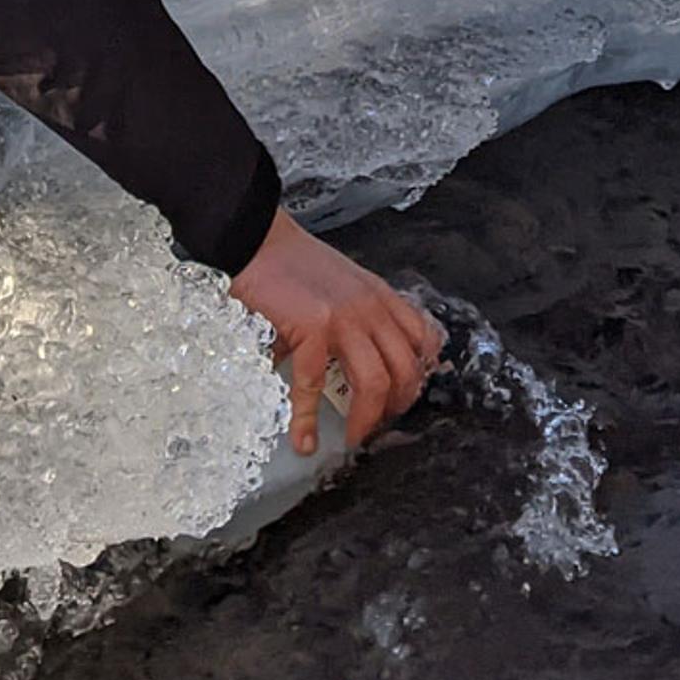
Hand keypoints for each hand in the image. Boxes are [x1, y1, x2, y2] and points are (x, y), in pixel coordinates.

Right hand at [228, 209, 444, 455]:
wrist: (256, 240)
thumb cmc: (290, 263)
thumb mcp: (341, 283)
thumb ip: (355, 313)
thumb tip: (350, 357)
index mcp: (379, 296)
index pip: (423, 337)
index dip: (420, 373)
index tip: (404, 395)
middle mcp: (371, 308)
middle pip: (406, 368)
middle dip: (398, 405)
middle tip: (379, 425)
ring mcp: (345, 318)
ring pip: (376, 382)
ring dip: (368, 419)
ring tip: (354, 437)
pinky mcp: (313, 328)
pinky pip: (314, 384)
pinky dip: (306, 419)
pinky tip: (303, 439)